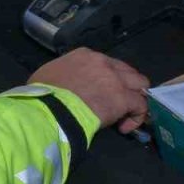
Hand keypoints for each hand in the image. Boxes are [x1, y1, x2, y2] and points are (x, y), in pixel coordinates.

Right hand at [29, 48, 150, 133]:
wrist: (50, 109)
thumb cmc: (43, 95)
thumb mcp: (49, 75)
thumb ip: (63, 76)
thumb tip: (63, 86)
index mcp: (85, 55)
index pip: (106, 63)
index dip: (108, 79)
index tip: (101, 93)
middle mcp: (103, 62)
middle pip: (127, 71)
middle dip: (126, 86)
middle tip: (117, 103)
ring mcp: (115, 79)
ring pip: (140, 84)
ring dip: (135, 98)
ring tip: (125, 114)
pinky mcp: (123, 98)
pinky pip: (140, 106)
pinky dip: (136, 117)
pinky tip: (124, 127)